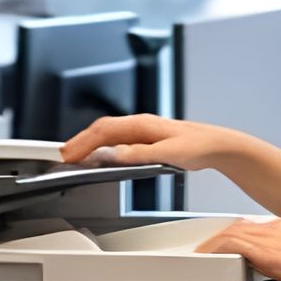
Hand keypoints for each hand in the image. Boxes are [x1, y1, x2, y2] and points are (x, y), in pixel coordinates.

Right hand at [57, 113, 236, 171]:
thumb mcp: (168, 154)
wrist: (217, 145)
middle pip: (101, 130)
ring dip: (89, 144)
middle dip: (80, 142)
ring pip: (108, 134)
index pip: (103, 131)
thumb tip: (114, 154)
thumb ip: (140, 154)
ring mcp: (142, 131)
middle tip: (63, 156)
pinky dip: (102, 147)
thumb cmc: (198, 145)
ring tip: (74, 156)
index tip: (69, 154)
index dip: (83, 142)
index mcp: (142, 124)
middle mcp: (139, 125)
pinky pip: (117, 140)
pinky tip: (99, 157)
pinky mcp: (146, 139)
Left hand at [195, 217, 280, 280]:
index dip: (237, 235)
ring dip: (213, 243)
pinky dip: (214, 250)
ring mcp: (268, 235)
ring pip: (230, 232)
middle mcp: (274, 227)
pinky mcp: (263, 249)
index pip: (253, 226)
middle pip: (237, 226)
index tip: (228, 245)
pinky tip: (205, 258)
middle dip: (220, 238)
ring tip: (201, 255)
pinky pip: (228, 244)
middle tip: (207, 249)